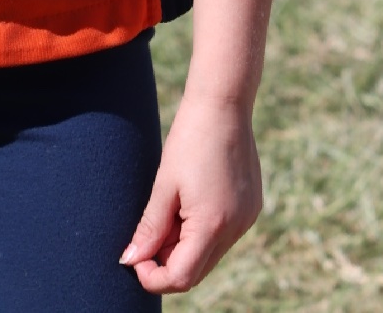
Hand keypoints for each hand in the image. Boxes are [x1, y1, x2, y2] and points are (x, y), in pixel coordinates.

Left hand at [120, 93, 262, 294]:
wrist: (223, 103)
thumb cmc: (189, 139)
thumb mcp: (164, 184)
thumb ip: (149, 228)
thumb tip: (131, 260)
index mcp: (212, 225)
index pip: (181, 277)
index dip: (153, 277)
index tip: (134, 260)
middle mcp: (236, 228)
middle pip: (197, 270)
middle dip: (167, 261)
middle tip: (147, 234)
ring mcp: (247, 219)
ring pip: (210, 254)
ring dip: (184, 246)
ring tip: (169, 208)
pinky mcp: (251, 207)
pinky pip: (223, 235)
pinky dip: (202, 231)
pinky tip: (189, 201)